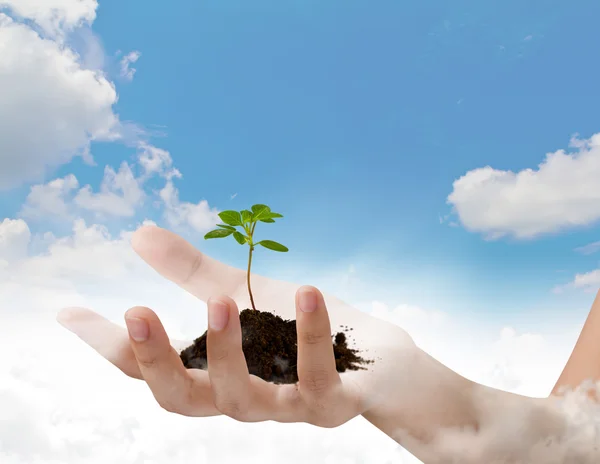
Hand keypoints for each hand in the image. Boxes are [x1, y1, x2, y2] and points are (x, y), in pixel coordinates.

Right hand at [57, 226, 416, 425]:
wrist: (384, 365)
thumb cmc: (303, 333)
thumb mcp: (245, 295)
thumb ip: (193, 272)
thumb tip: (138, 233)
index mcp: (215, 374)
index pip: (149, 369)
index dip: (108, 345)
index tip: (68, 311)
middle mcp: (241, 400)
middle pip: (181, 400)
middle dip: (155, 362)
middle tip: (134, 311)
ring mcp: (285, 408)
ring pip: (241, 400)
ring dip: (226, 352)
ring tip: (219, 300)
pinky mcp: (332, 406)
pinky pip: (317, 378)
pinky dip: (311, 334)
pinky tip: (305, 290)